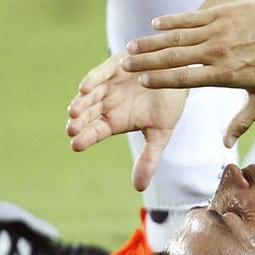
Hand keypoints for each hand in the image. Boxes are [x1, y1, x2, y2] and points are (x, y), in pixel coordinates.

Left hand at [67, 53, 187, 190]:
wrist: (182, 77)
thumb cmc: (169, 105)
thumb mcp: (160, 134)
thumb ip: (148, 159)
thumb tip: (139, 188)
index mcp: (115, 121)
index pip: (95, 132)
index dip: (85, 138)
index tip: (76, 145)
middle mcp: (108, 103)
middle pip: (88, 114)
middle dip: (79, 121)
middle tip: (72, 129)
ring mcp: (110, 84)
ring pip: (90, 95)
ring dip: (81, 102)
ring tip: (74, 112)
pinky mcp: (116, 65)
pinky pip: (101, 72)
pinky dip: (93, 79)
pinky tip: (85, 89)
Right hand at [121, 1, 254, 146]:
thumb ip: (241, 122)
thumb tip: (225, 144)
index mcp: (224, 75)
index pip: (184, 79)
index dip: (160, 81)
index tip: (141, 83)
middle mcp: (217, 52)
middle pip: (173, 58)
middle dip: (146, 62)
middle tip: (124, 66)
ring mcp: (218, 30)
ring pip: (177, 37)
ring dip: (152, 42)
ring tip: (131, 46)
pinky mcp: (222, 13)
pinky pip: (191, 18)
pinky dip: (171, 21)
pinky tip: (154, 24)